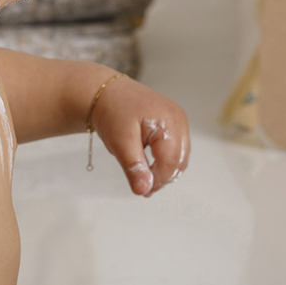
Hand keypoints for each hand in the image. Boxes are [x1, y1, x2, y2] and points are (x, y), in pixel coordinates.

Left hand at [90, 75, 189, 196]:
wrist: (106, 94)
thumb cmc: (112, 111)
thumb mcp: (120, 141)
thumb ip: (134, 166)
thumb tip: (143, 189)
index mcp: (169, 120)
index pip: (171, 161)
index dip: (157, 180)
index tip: (142, 191)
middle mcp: (179, 119)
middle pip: (179, 161)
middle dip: (161, 177)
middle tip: (141, 187)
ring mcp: (178, 121)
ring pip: (179, 158)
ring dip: (163, 170)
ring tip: (142, 176)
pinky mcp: (173, 125)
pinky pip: (175, 150)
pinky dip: (163, 161)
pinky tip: (148, 165)